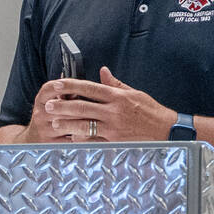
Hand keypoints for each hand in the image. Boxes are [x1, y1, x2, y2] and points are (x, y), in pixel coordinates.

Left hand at [42, 66, 175, 141]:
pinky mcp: (115, 141)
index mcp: (118, 97)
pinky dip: (81, 139)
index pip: (90, 88)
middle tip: (47, 105)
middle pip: (82, 107)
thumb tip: (102, 71)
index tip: (57, 85)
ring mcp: (114, 127)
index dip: (71, 86)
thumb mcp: (135, 93)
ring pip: (84, 125)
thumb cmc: (151, 111)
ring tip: (54, 122)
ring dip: (67, 124)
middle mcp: (114, 111)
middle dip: (62, 106)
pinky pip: (93, 140)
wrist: (166, 130)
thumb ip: (115, 84)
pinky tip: (70, 138)